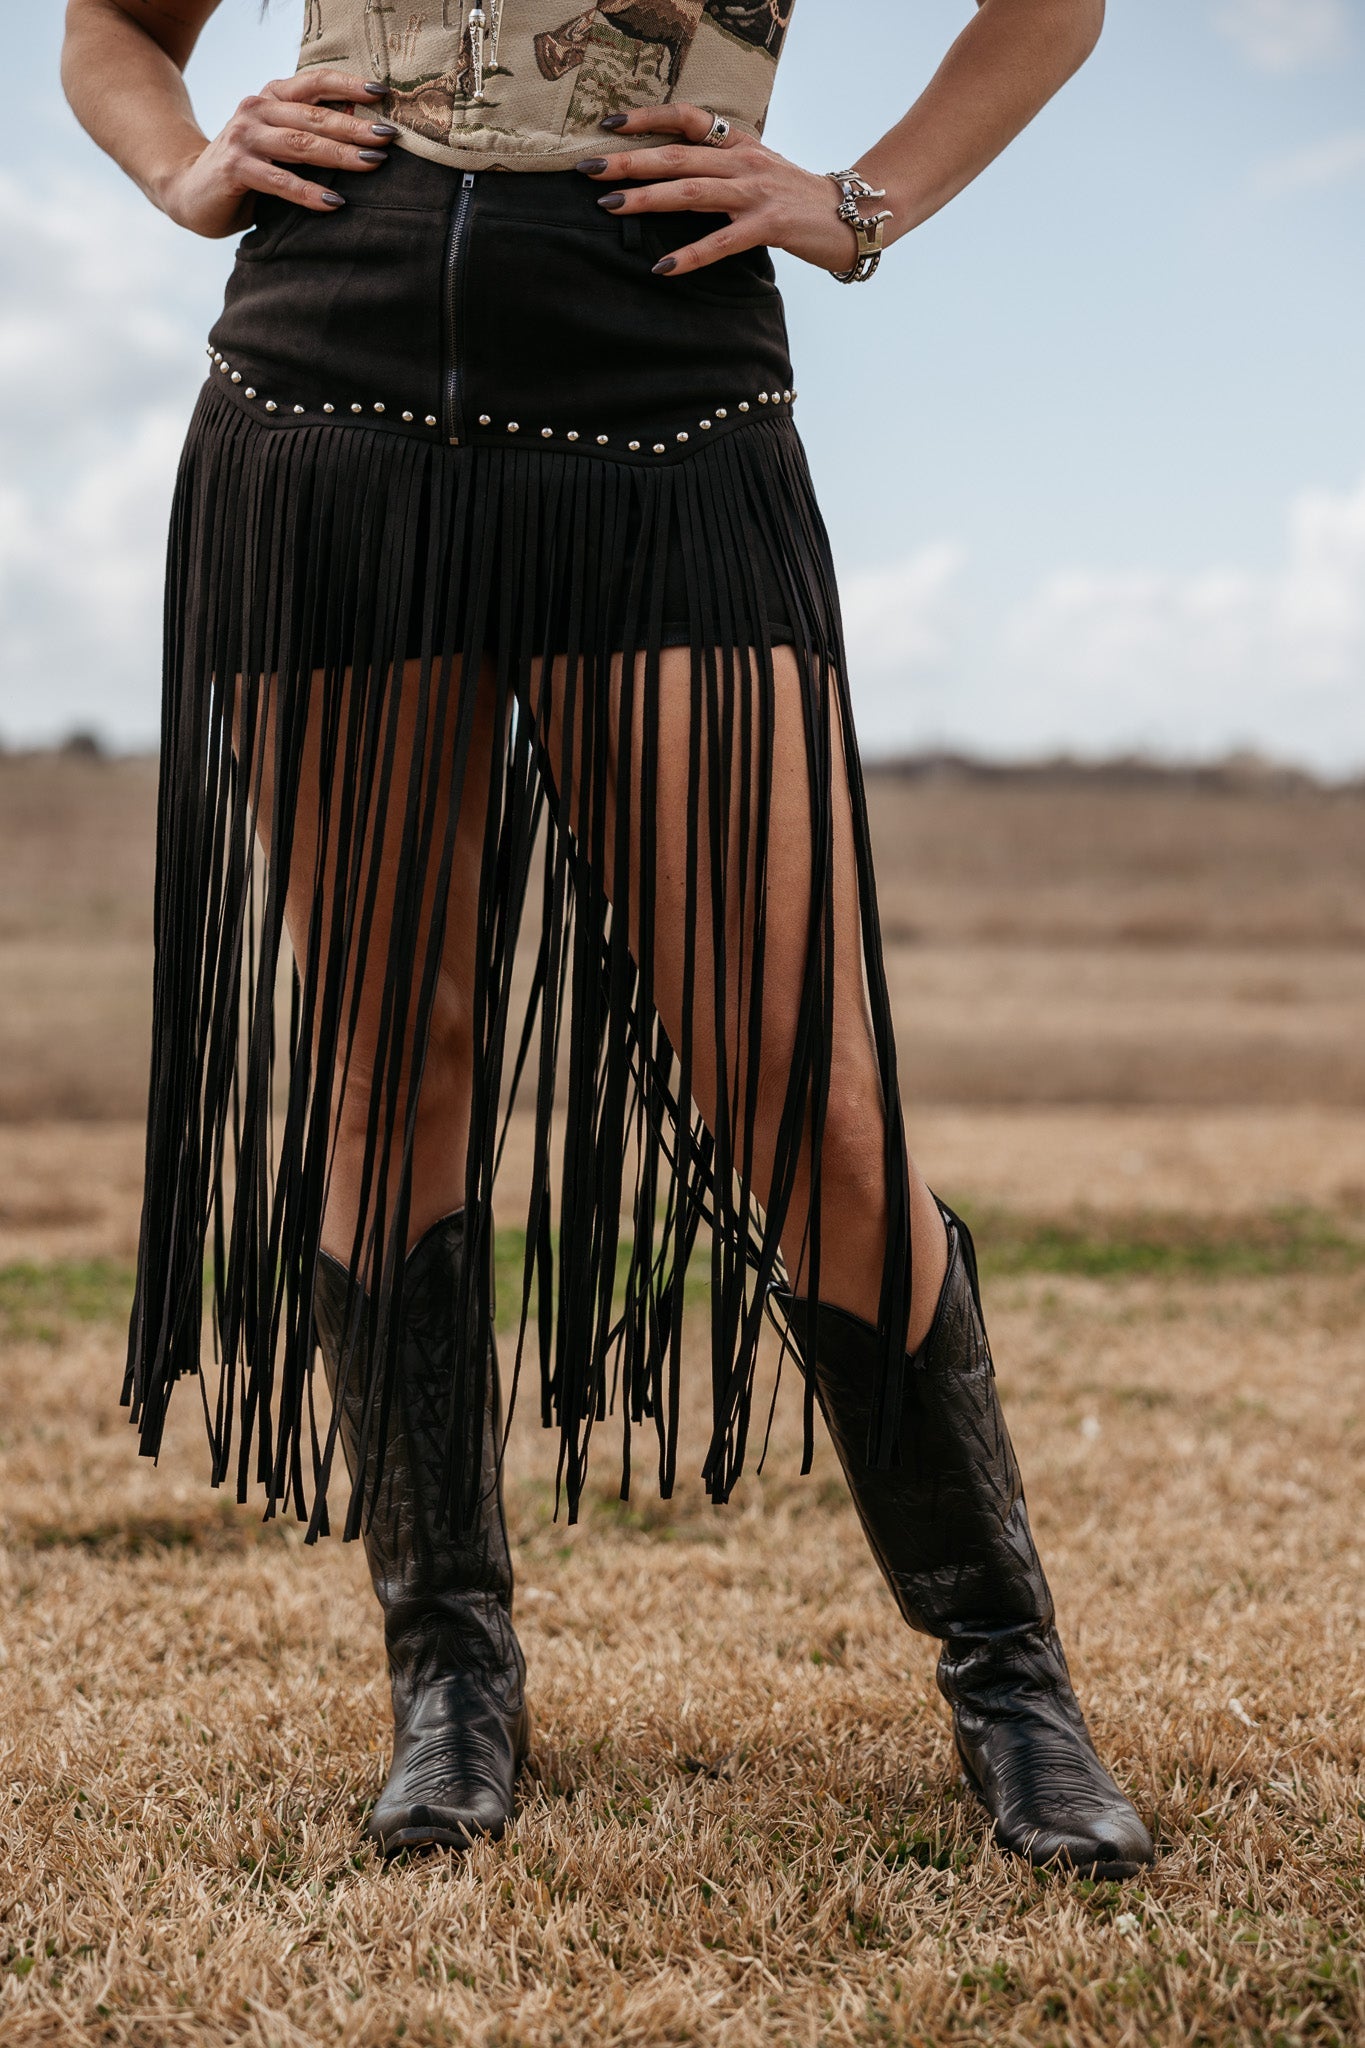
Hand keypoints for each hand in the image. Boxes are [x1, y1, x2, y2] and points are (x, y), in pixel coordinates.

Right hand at [157, 71, 395, 238]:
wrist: (191, 190)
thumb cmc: (247, 168)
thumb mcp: (280, 144)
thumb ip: (310, 131)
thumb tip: (360, 121)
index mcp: (271, 97)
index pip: (315, 83)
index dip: (349, 85)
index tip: (382, 92)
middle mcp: (257, 109)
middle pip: (314, 116)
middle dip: (355, 127)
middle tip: (389, 138)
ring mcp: (244, 137)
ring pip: (301, 144)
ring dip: (340, 155)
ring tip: (373, 164)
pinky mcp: (235, 168)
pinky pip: (280, 181)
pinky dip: (309, 193)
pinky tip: (335, 202)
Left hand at [575, 102, 861, 277]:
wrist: (855, 216)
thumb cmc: (798, 200)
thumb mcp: (758, 172)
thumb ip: (720, 169)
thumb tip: (674, 177)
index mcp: (738, 144)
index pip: (687, 119)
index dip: (648, 118)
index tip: (611, 125)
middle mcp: (743, 161)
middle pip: (676, 154)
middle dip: (628, 161)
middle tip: (587, 168)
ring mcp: (756, 192)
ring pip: (691, 190)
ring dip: (646, 199)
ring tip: (609, 208)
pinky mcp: (770, 225)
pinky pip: (722, 242)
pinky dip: (690, 256)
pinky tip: (663, 267)